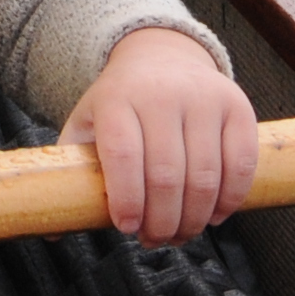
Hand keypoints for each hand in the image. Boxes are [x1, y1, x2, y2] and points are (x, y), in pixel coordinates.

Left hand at [60, 28, 257, 246]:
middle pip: (166, 174)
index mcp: (117, 98)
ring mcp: (203, 97)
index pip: (123, 155)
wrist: (160, 56)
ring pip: (205, 176)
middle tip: (154, 239)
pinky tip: (213, 214)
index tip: (127, 227)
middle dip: (161, 221)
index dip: (127, 199)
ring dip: (194, 219)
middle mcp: (162, 94)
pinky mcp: (237, 106)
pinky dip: (229, 199)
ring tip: (180, 233)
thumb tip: (53, 233)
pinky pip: (241, 164)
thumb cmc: (120, 103)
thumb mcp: (86, 123)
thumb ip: (69, 172)